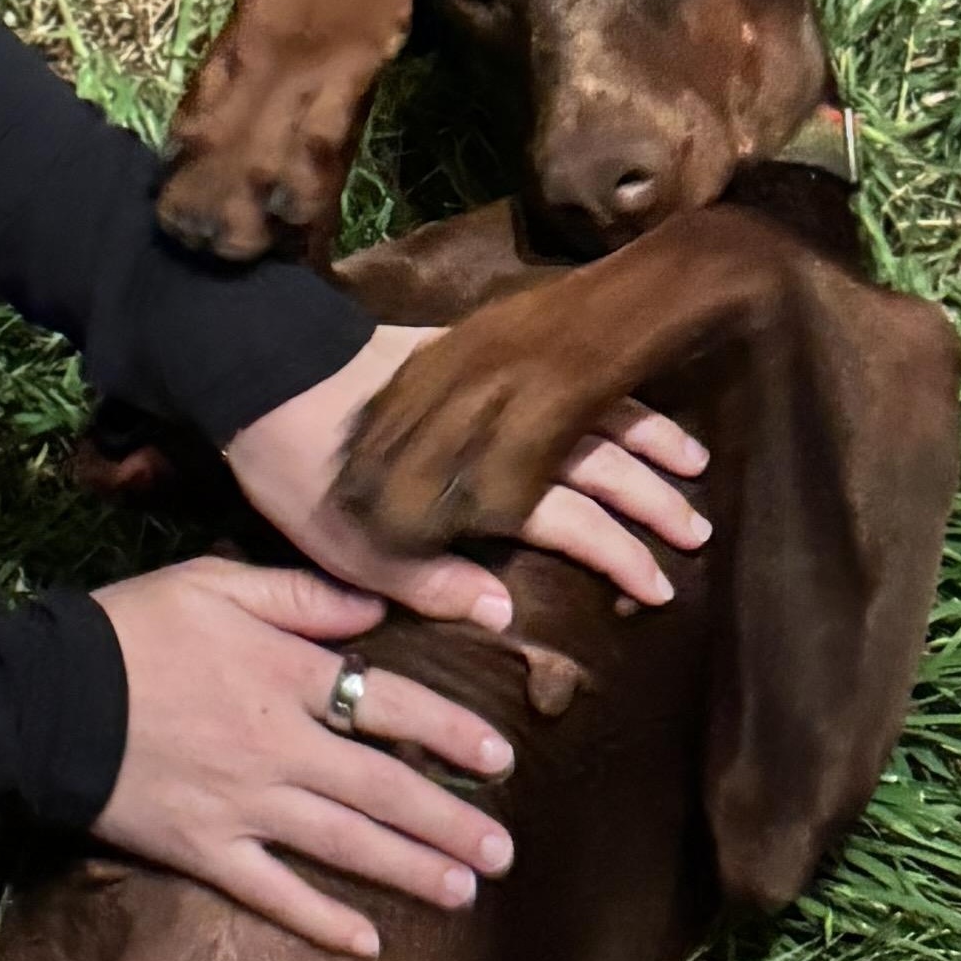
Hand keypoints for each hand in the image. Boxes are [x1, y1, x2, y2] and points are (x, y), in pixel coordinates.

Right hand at [94, 559, 516, 957]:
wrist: (41, 696)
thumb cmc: (129, 629)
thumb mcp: (217, 583)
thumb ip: (303, 597)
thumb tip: (376, 610)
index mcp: (287, 675)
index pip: (392, 704)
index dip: (452, 732)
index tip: (500, 758)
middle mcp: (281, 746)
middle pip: (384, 788)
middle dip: (451, 821)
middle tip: (505, 852)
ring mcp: (245, 804)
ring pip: (345, 844)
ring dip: (411, 869)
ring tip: (465, 891)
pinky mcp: (205, 849)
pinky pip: (273, 893)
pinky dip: (321, 920)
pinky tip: (368, 945)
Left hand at [222, 324, 708, 627]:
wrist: (263, 367)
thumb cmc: (295, 466)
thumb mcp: (350, 544)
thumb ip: (429, 581)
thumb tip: (507, 612)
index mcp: (474, 479)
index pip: (569, 521)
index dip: (618, 556)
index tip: (656, 588)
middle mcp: (500, 425)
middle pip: (599, 465)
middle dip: (652, 505)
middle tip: (697, 537)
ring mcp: (494, 380)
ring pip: (594, 413)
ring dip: (649, 443)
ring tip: (695, 471)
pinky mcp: (476, 349)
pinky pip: (562, 369)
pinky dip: (607, 391)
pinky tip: (632, 404)